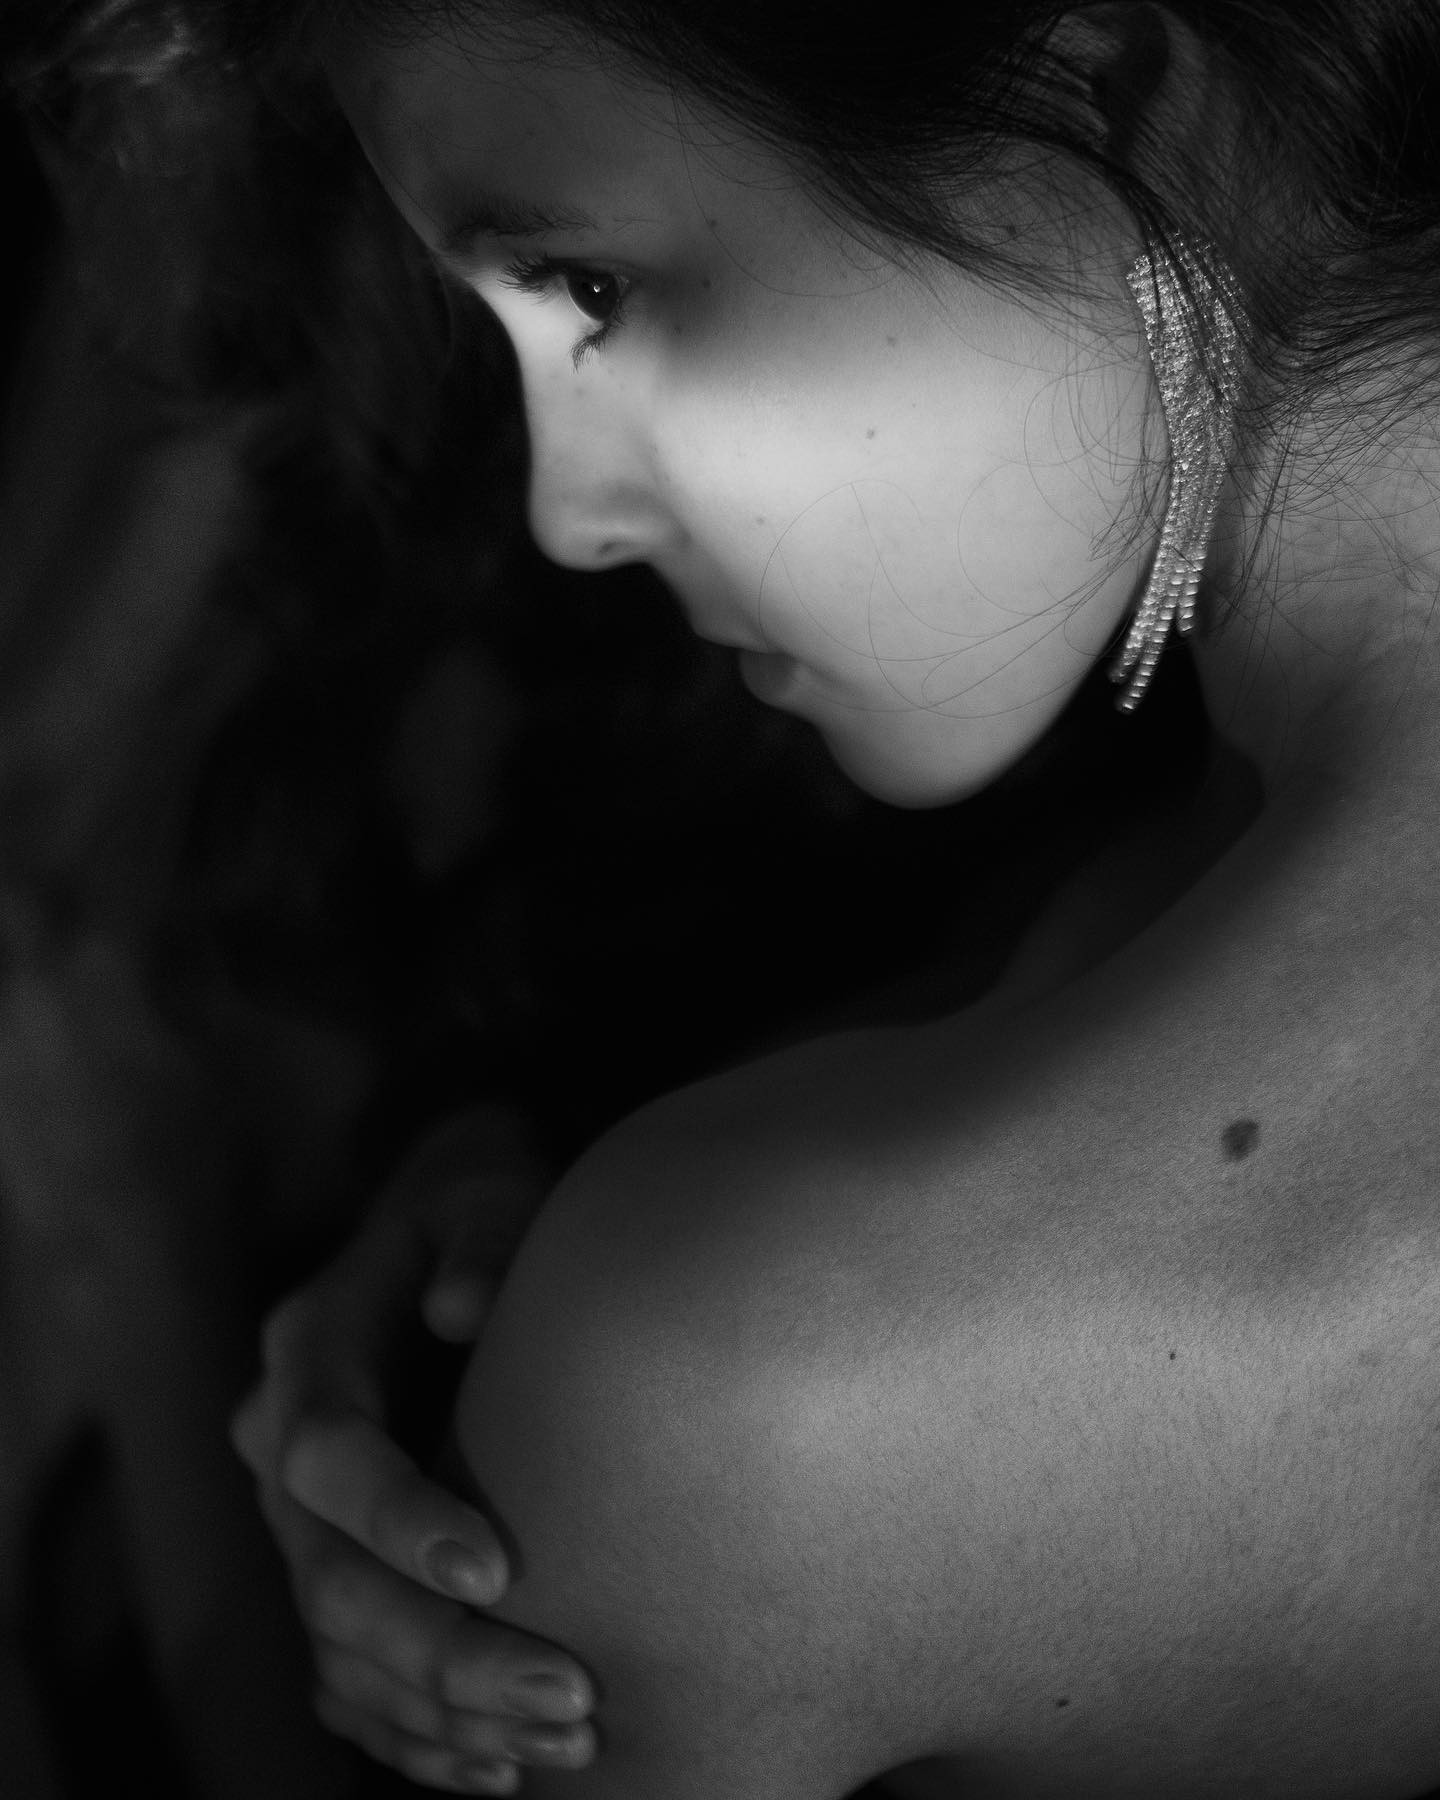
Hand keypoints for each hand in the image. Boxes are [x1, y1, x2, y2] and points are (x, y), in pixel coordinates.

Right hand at [232, 1105, 596, 1792]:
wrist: (453, 1232)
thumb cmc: (482, 1204)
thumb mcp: (490, 1190)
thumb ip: (483, 1238)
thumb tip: (463, 1308)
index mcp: (309, 1346)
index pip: (326, 1452)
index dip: (398, 1518)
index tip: (500, 1568)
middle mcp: (282, 1443)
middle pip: (329, 1582)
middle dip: (445, 1651)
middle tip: (571, 1691)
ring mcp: (300, 1521)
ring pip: (338, 1653)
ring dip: (444, 1713)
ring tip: (568, 1736)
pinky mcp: (337, 1566)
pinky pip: (351, 1681)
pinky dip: (418, 1735)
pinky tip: (506, 1765)